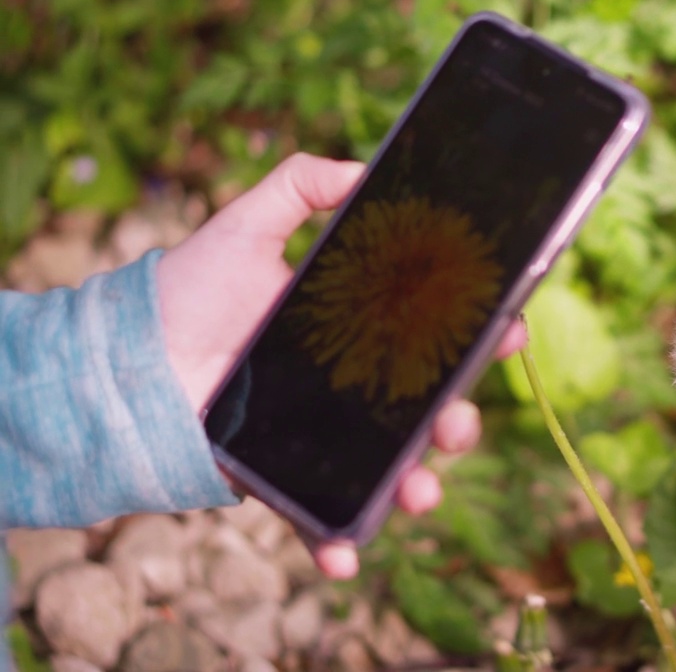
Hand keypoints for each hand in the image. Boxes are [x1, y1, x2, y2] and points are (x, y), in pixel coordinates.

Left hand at [156, 153, 525, 578]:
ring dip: (419, 485)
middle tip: (457, 423)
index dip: (478, 336)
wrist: (122, 362)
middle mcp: (351, 385)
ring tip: (420, 491)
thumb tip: (362, 166)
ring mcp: (324, 437)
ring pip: (392, 468)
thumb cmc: (183, 292)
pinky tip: (343, 556)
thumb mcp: (243, 226)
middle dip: (458, 422)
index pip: (435, 335)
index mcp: (357, 329)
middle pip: (427, 410)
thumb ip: (299, 186)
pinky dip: (337, 543)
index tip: (506, 330)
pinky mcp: (285, 479)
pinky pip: (321, 516)